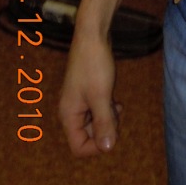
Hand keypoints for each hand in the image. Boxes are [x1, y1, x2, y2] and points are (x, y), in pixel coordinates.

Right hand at [58, 32, 121, 156]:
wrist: (92, 35)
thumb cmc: (94, 64)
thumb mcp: (101, 96)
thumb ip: (104, 122)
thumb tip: (108, 148)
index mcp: (69, 115)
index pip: (79, 147)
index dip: (97, 146)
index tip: (113, 130)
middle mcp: (71, 110)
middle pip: (87, 136)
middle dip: (104, 130)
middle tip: (116, 114)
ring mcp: (79, 101)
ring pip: (94, 123)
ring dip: (108, 119)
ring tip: (116, 105)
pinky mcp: (88, 92)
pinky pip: (97, 110)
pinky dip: (107, 109)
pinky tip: (115, 101)